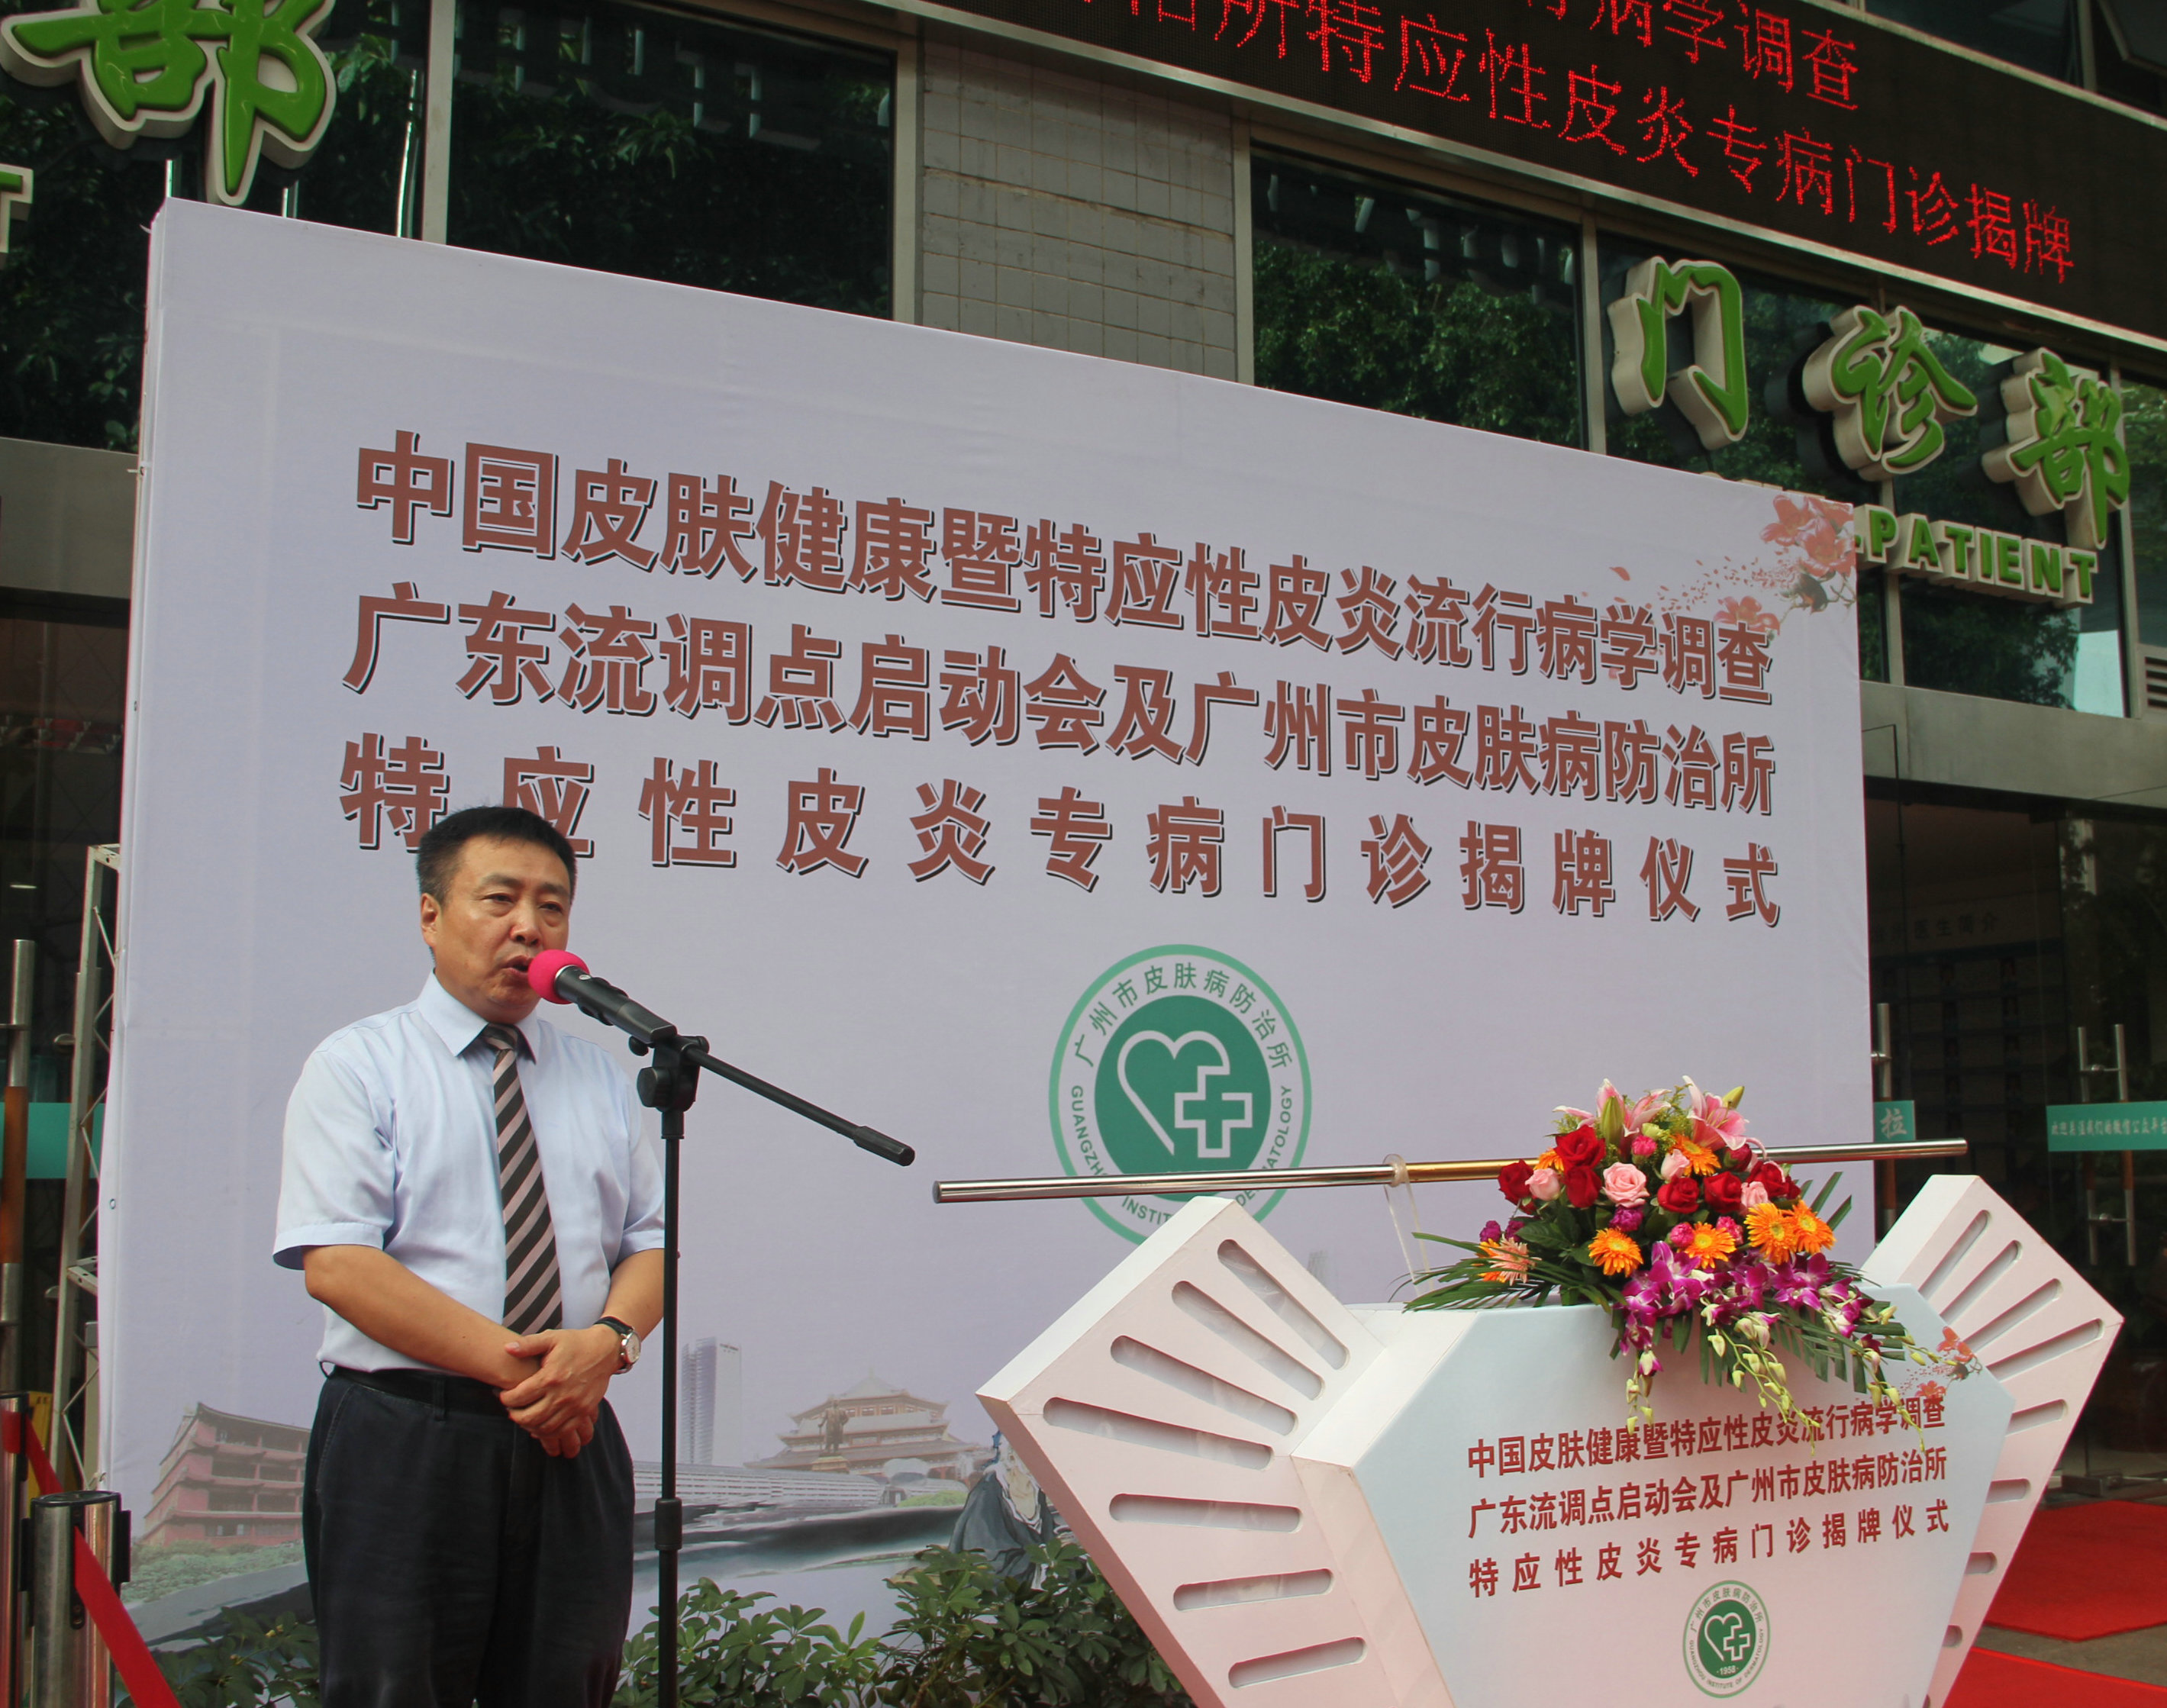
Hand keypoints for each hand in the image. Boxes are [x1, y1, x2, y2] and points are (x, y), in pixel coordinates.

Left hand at [498, 1325, 618, 1450]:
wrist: (605, 1349)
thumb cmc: (576, 1342)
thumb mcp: (552, 1337)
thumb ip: (528, 1344)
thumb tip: (507, 1348)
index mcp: (551, 1377)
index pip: (519, 1397)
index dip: (505, 1399)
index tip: (503, 1395)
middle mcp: (562, 1394)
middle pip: (529, 1417)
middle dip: (514, 1416)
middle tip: (511, 1410)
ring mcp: (575, 1405)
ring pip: (545, 1428)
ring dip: (530, 1426)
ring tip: (524, 1417)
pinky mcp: (584, 1411)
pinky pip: (563, 1431)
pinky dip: (549, 1433)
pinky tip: (541, 1425)